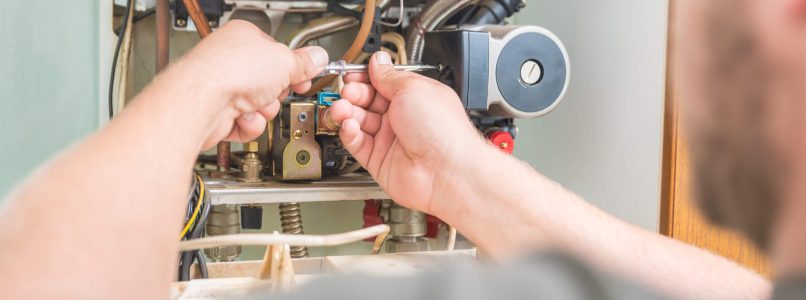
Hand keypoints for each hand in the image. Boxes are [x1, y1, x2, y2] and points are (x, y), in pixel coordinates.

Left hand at [168, 20, 327, 148]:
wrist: (201, 102)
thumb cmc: (230, 71)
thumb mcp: (284, 61)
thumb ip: (304, 63)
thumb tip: (318, 58)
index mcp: (245, 37)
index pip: (278, 52)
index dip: (294, 66)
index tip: (305, 75)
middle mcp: (232, 61)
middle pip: (271, 82)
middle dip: (277, 92)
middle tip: (275, 90)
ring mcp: (224, 88)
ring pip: (262, 106)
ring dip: (265, 110)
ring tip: (255, 104)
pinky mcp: (220, 114)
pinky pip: (248, 123)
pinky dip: (250, 124)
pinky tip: (243, 117)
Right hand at [331, 51, 484, 213]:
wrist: (446, 170)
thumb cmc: (442, 130)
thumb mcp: (412, 88)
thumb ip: (389, 76)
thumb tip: (378, 61)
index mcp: (414, 97)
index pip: (382, 83)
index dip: (366, 78)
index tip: (353, 75)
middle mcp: (402, 118)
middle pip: (367, 101)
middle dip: (354, 94)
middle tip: (348, 92)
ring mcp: (391, 139)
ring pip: (359, 122)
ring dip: (347, 112)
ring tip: (342, 108)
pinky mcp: (379, 160)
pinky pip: (357, 143)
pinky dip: (350, 133)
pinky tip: (350, 125)